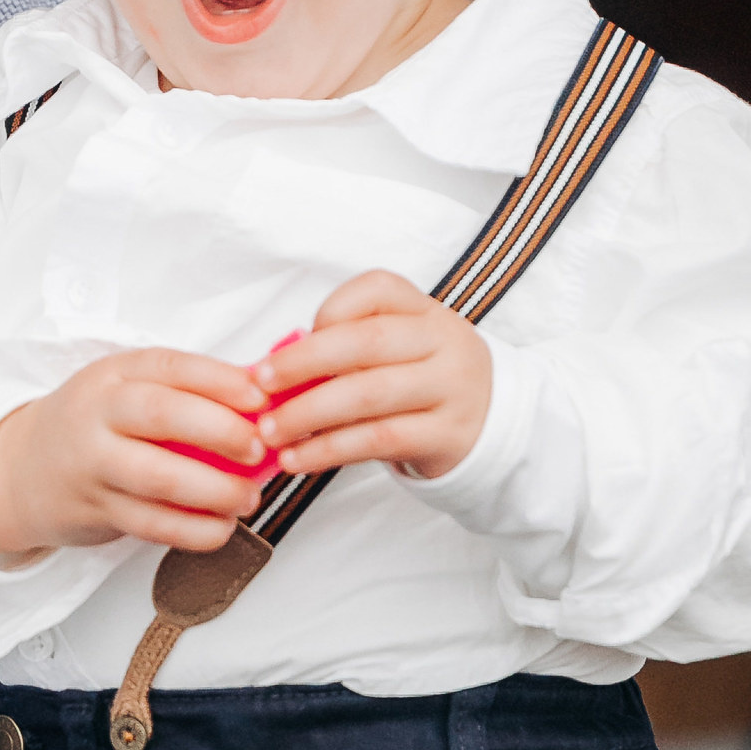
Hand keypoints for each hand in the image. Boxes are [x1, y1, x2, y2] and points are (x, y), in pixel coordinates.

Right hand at [0, 349, 271, 558]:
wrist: (20, 471)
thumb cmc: (92, 426)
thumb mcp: (125, 389)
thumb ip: (187, 391)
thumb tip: (266, 398)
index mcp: (114, 374)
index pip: (172, 367)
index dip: (223, 381)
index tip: (263, 400)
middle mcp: (99, 414)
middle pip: (164, 414)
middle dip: (222, 431)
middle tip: (260, 449)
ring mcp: (93, 464)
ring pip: (159, 477)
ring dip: (214, 490)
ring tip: (248, 497)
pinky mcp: (95, 510)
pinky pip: (152, 525)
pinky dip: (194, 530)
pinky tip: (221, 527)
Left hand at [258, 273, 491, 480]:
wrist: (490, 426)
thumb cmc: (420, 384)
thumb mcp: (398, 352)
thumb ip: (347, 350)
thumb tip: (274, 372)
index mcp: (425, 310)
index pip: (377, 290)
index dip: (328, 312)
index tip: (291, 343)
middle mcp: (444, 341)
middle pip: (367, 341)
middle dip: (304, 362)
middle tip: (260, 384)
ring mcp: (451, 388)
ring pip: (369, 395)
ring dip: (308, 413)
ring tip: (269, 433)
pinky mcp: (447, 435)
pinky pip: (378, 440)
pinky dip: (329, 450)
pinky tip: (297, 459)